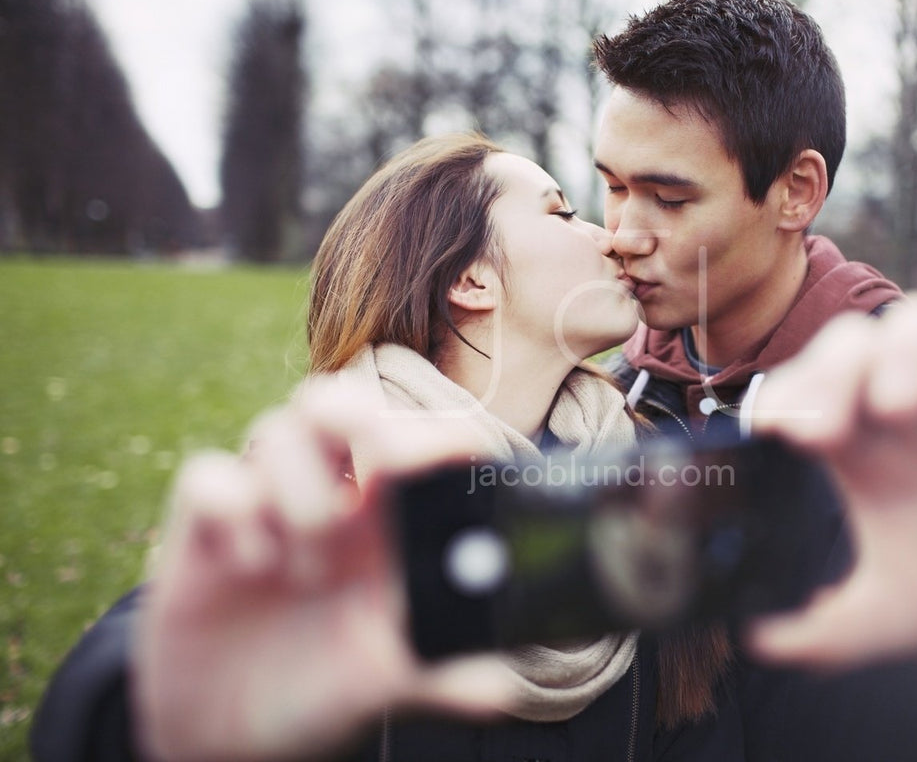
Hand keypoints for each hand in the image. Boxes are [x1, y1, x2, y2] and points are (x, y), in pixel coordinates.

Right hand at [133, 380, 513, 760]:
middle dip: (355, 412)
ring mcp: (262, 508)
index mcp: (386, 520)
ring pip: (275, 429)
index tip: (459, 458)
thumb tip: (501, 690)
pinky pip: (206, 476)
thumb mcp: (387, 685)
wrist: (233, 737)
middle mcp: (327, 500)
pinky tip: (250, 565)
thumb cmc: (325, 689)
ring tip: (308, 572)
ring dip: (300, 493)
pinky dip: (231, 508)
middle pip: (338, 403)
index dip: (439, 435)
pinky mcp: (201, 531)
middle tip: (379, 458)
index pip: (416, 442)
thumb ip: (443, 678)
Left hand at [747, 294, 916, 668]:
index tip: (767, 434)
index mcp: (855, 444)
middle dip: (828, 373)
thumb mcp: (894, 616)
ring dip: (901, 353)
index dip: (780, 396)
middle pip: (849, 343)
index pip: (800, 388)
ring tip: (897, 411)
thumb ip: (830, 632)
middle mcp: (901, 405)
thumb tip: (760, 645)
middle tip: (821, 432)